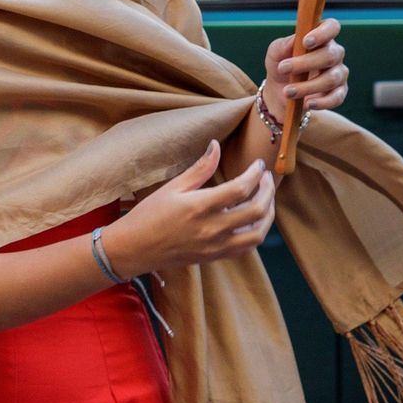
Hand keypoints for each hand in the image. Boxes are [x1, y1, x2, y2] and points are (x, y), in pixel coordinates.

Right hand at [101, 139, 275, 277]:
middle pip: (257, 210)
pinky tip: (253, 220)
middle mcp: (212, 229)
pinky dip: (256, 232)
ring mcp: (215, 246)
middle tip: (267, 179)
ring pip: (257, 233)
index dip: (255, 174)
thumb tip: (216, 146)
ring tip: (266, 199)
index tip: (258, 165)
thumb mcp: (172, 188)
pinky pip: (246, 248)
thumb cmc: (148, 215)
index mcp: (199, 207)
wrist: (134, 249)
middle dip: (268, 191)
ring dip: (268, 214)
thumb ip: (199, 169)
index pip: (241, 189)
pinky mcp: (214, 257)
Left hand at [263, 17, 348, 117]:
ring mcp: (338, 73)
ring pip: (331, 78)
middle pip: (330, 55)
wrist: (279, 93)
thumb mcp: (275, 54)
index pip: (332, 27)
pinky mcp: (339, 92)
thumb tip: (295, 40)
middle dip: (305, 63)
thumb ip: (283, 45)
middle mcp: (333, 53)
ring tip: (288, 91)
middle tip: (284, 68)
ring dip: (307, 86)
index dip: (323, 33)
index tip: (306, 42)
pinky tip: (308, 104)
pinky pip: (337, 97)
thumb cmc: (281, 65)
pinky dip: (322, 102)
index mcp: (321, 38)